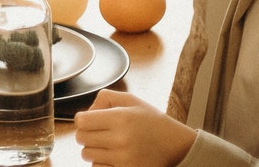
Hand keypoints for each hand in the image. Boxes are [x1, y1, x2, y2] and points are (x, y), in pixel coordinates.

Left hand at [73, 89, 195, 166]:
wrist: (176, 145)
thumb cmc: (152, 122)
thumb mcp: (131, 100)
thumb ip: (104, 98)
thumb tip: (87, 111)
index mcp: (120, 119)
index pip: (81, 121)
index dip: (83, 119)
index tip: (90, 120)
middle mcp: (121, 140)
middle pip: (81, 138)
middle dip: (86, 133)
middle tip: (99, 132)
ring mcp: (124, 159)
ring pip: (86, 155)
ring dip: (93, 149)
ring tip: (107, 144)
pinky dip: (101, 162)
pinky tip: (112, 156)